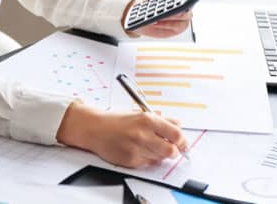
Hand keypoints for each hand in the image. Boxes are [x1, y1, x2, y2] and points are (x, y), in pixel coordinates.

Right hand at [56, 102, 187, 167]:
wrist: (95, 128)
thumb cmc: (116, 120)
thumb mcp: (139, 113)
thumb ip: (160, 119)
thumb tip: (177, 124)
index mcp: (147, 120)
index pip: (176, 134)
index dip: (182, 140)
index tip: (182, 142)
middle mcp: (143, 135)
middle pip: (171, 151)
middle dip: (174, 151)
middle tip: (171, 148)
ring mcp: (136, 149)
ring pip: (160, 159)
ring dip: (160, 154)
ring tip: (151, 146)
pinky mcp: (131, 160)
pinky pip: (148, 164)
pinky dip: (148, 159)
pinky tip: (140, 150)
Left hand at [122, 0, 199, 37]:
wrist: (139, 14)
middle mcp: (187, 9)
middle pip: (190, 8)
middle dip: (178, 7)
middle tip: (170, 5)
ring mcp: (184, 20)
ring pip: (184, 17)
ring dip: (170, 15)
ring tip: (159, 14)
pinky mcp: (177, 29)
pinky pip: (177, 26)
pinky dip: (166, 23)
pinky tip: (157, 21)